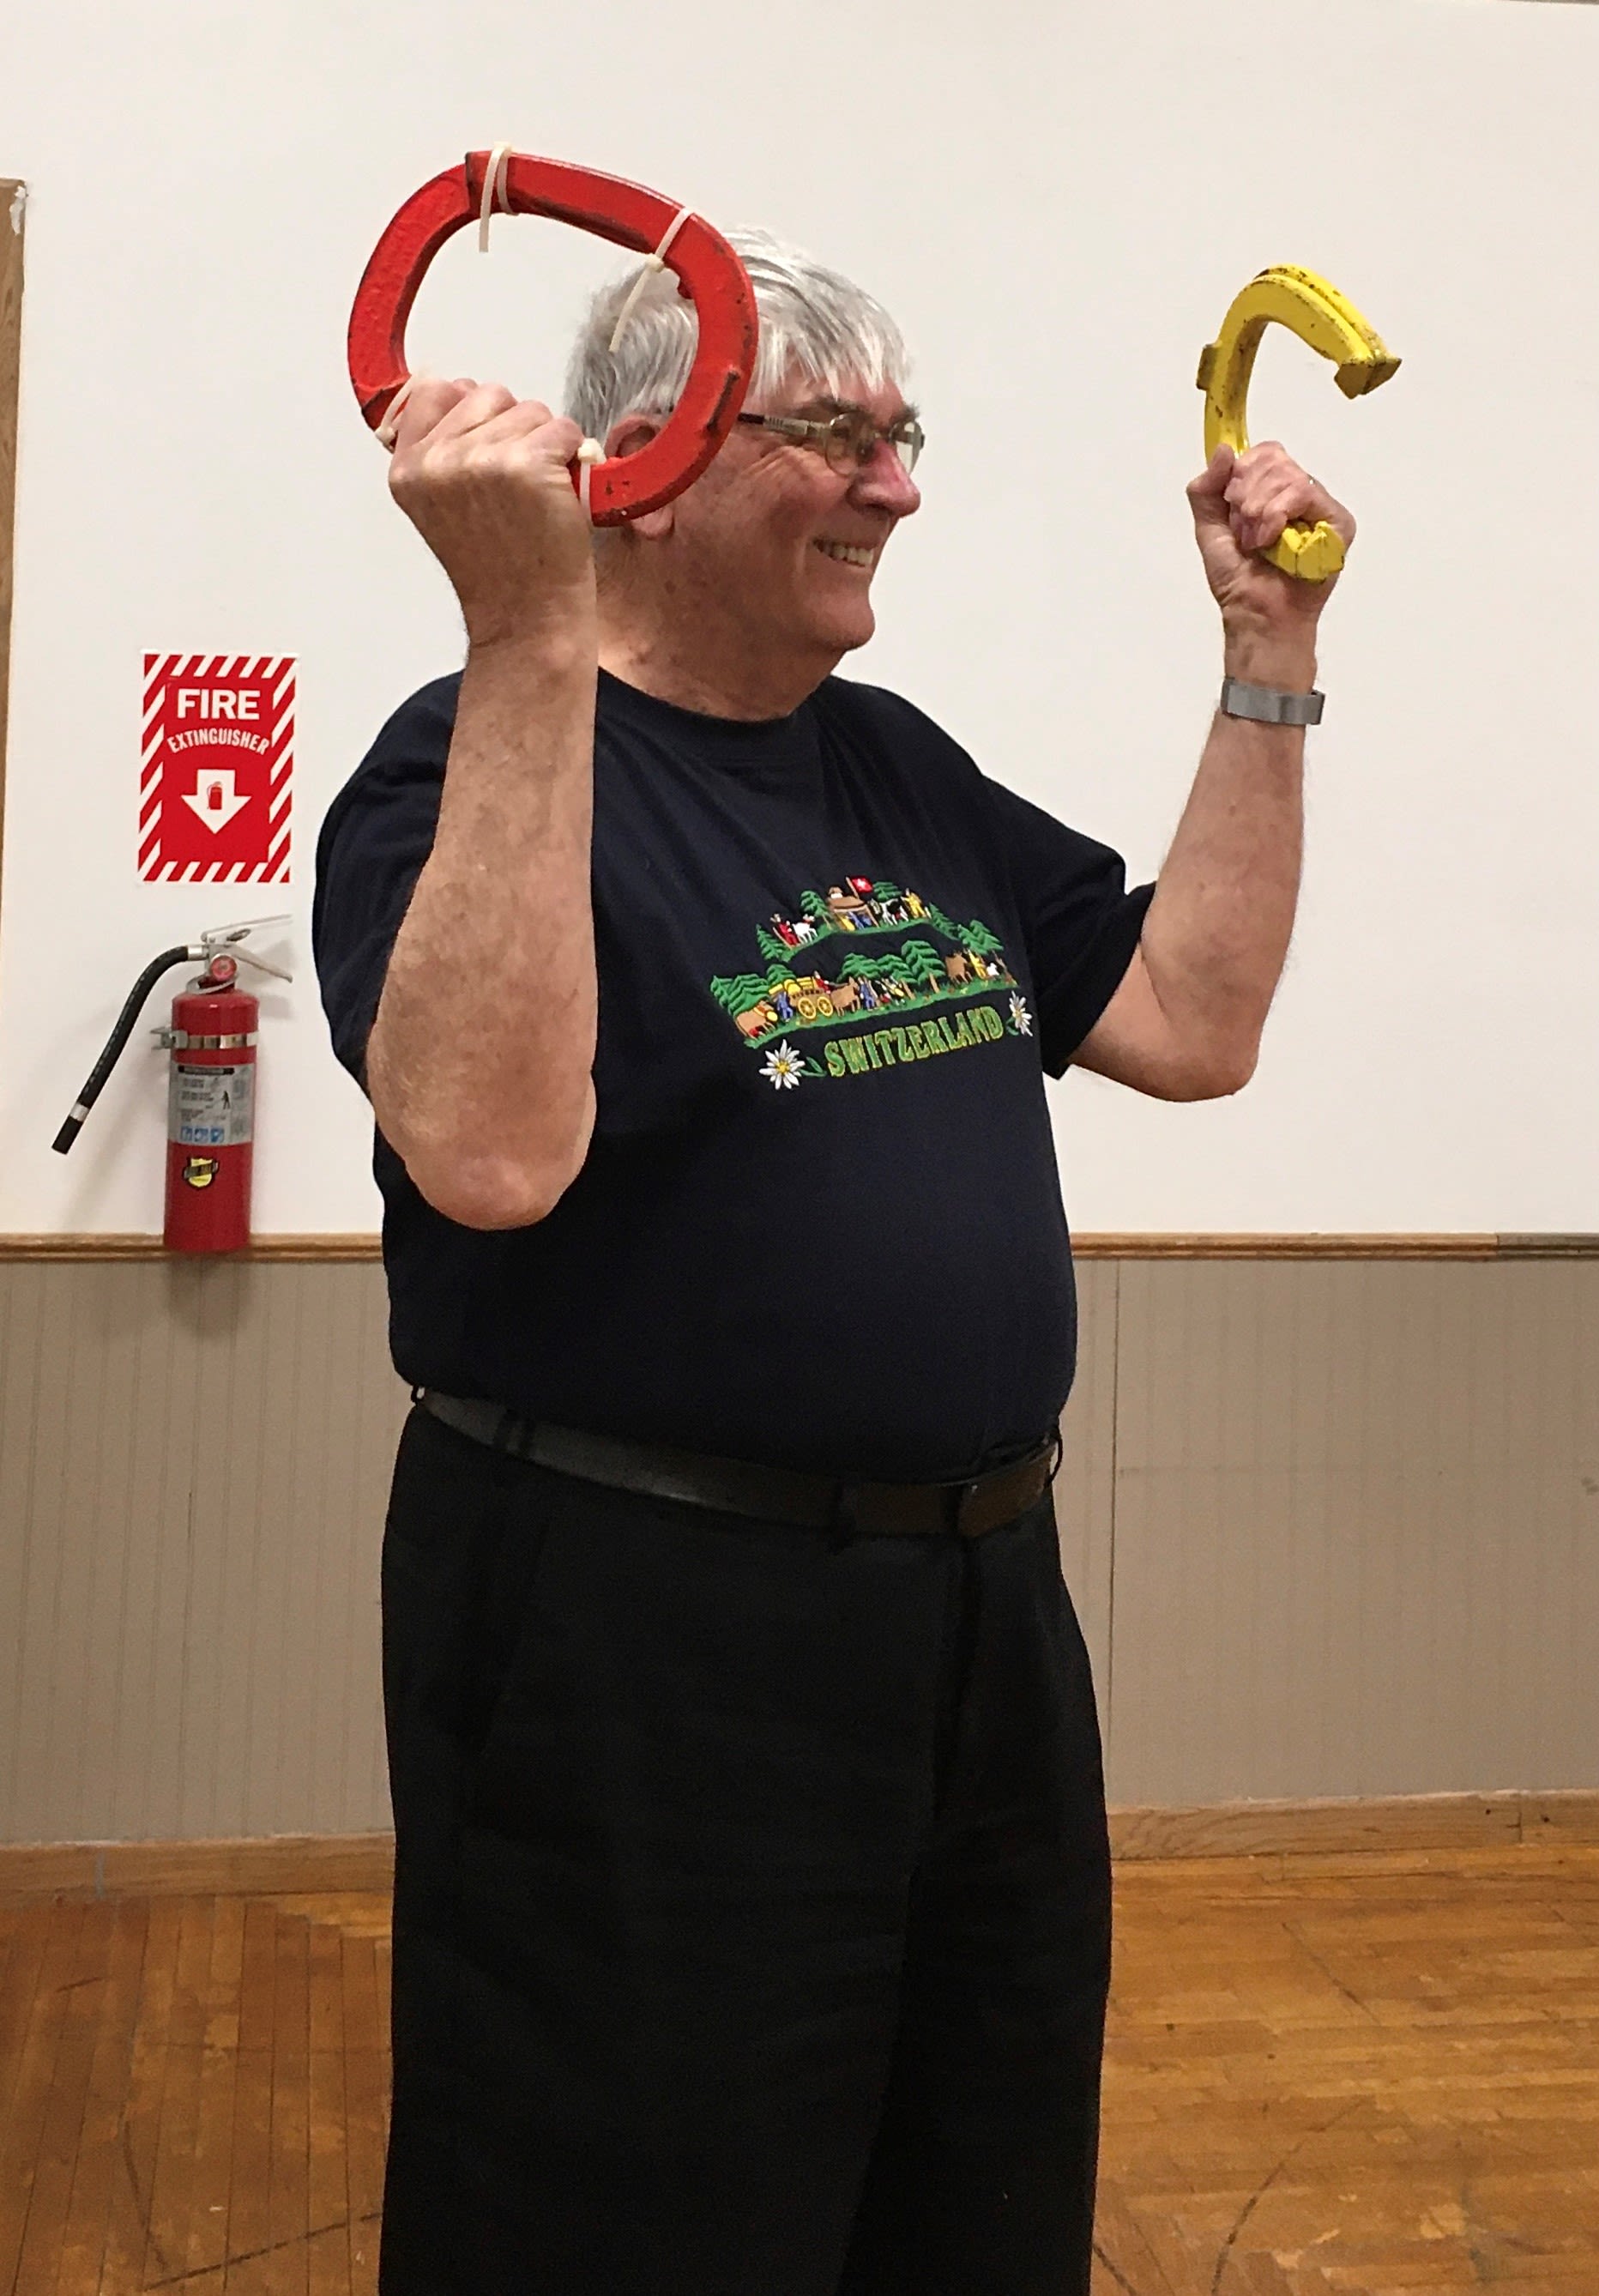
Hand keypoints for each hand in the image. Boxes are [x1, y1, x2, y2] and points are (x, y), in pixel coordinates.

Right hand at [386, 378, 596, 651]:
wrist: (526, 619)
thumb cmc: (498, 568)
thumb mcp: (441, 505)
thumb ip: (437, 447)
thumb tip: (450, 388)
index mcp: (407, 467)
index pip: (435, 388)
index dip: (473, 414)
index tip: (487, 456)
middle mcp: (437, 460)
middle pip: (489, 393)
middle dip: (513, 430)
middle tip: (514, 490)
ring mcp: (480, 459)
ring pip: (529, 409)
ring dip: (545, 445)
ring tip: (535, 497)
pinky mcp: (526, 463)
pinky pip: (563, 429)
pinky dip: (573, 457)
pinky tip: (558, 497)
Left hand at [1187, 441, 1354, 658]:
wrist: (1255, 612)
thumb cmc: (1238, 580)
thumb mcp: (1209, 529)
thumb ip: (1206, 489)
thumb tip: (1223, 449)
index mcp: (1272, 492)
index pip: (1265, 454)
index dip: (1243, 472)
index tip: (1231, 503)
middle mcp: (1299, 495)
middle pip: (1275, 459)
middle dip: (1248, 493)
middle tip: (1243, 528)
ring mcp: (1320, 508)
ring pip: (1288, 475)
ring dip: (1260, 509)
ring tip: (1256, 541)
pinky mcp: (1338, 522)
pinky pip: (1306, 493)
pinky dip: (1279, 513)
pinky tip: (1271, 538)